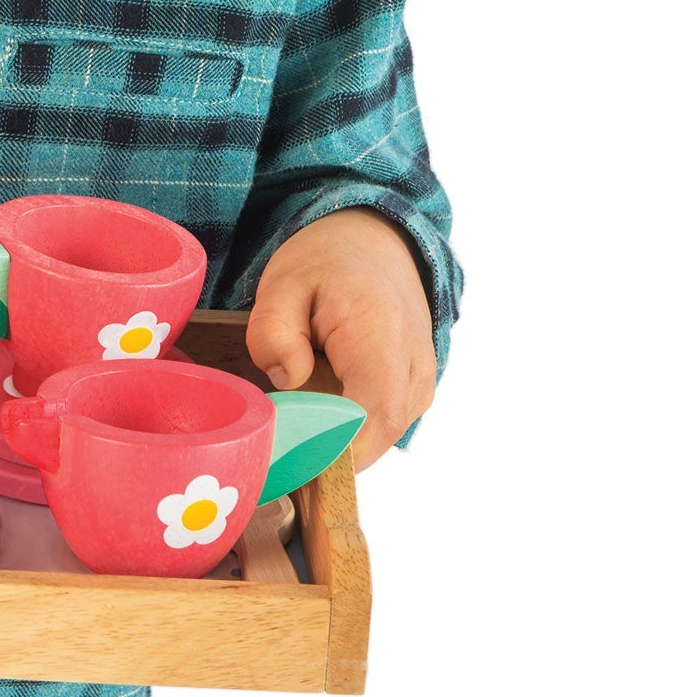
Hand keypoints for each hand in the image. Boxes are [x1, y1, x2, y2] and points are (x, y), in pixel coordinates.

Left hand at [244, 207, 435, 469]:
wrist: (375, 244)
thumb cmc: (328, 262)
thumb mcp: (282, 281)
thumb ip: (274, 331)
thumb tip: (287, 381)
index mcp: (382, 333)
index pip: (373, 416)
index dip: (333, 446)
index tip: (289, 453)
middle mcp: (415, 365)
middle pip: (375, 436)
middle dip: (326, 447)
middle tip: (279, 439)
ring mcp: (422, 382)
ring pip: (377, 437)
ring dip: (337, 434)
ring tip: (300, 404)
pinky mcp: (417, 391)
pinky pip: (380, 425)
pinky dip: (349, 425)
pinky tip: (322, 399)